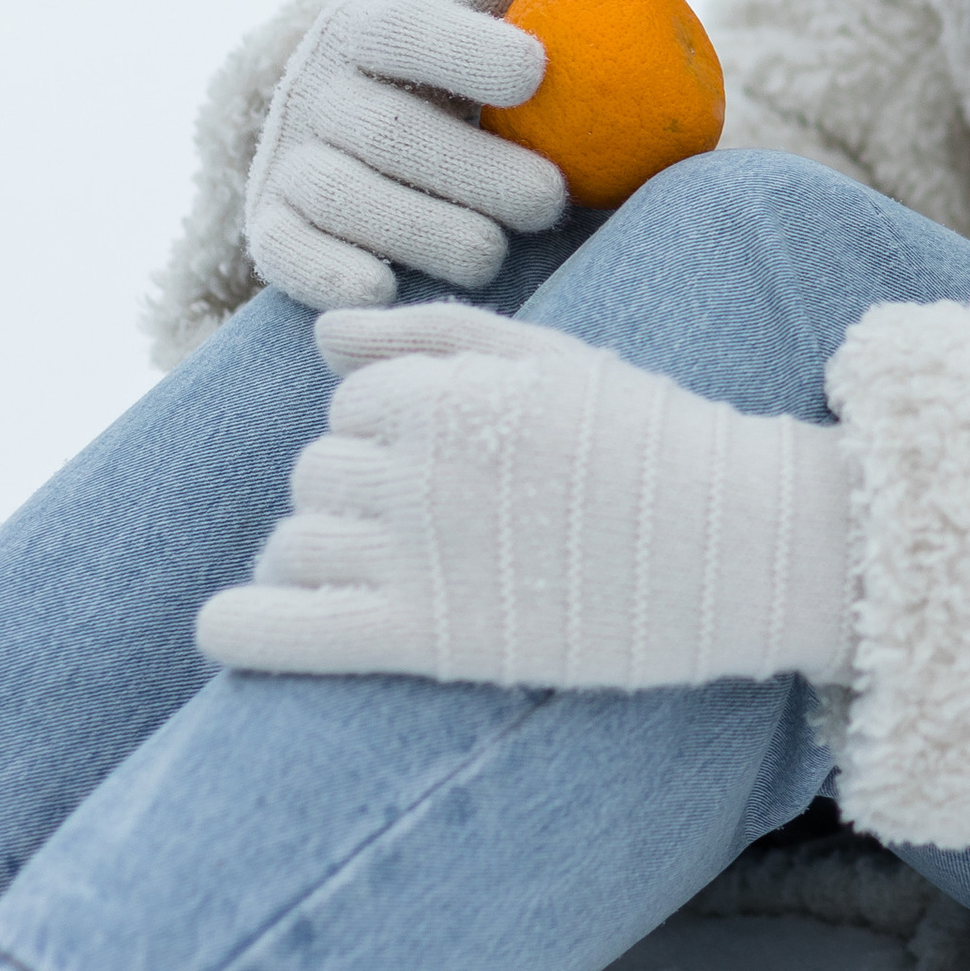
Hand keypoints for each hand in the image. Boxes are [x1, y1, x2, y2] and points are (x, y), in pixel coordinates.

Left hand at [195, 299, 854, 691]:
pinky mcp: (423, 635)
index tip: (455, 467)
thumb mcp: (551, 355)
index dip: (393, 433)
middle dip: (358, 495)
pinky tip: (227, 630)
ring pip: (296, 541)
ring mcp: (414, 551)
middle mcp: (415, 462)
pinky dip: (245, 628)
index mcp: (444, 389)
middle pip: (317, 472)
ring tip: (385, 581)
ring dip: (320, 557)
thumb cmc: (653, 442)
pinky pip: (289, 629)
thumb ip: (430, 335)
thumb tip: (320, 338)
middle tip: (438, 530)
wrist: (742, 543)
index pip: (350, 402)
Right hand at [243, 0, 567, 311]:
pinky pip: (289, 255)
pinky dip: (331, 276)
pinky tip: (385, 291)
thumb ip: (491, 2)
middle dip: (475, 169)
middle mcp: (311, 89)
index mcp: (359, 29)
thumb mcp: (459, 39)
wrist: (344, 150)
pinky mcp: (266, 229)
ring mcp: (282, 161)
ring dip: (425, 231)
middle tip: (548, 199)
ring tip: (494, 254)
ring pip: (347, 197)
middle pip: (389, 129)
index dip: (467, 48)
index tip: (536, 70)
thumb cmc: (437, 90)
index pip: (406, 27)